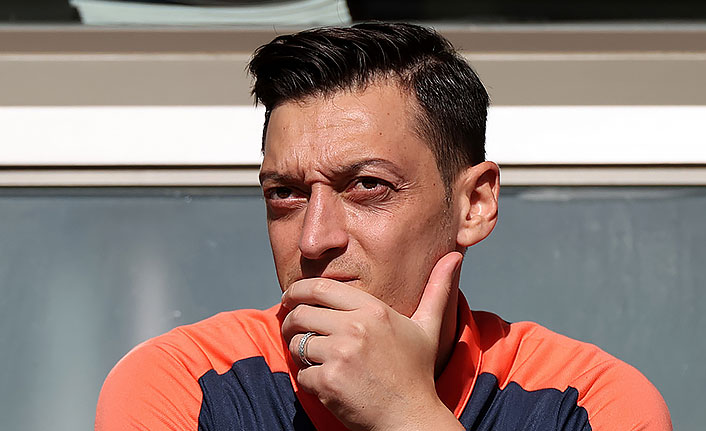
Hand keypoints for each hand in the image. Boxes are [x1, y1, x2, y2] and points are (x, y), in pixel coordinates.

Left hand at [280, 252, 464, 430]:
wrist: (410, 418)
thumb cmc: (416, 372)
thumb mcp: (428, 326)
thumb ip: (437, 289)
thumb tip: (455, 254)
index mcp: (373, 310)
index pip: (320, 287)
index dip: (298, 289)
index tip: (290, 297)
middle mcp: (355, 328)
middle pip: (301, 312)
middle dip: (289, 319)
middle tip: (290, 327)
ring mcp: (340, 355)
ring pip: (297, 343)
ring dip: (298, 351)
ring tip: (312, 357)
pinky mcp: (328, 381)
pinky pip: (301, 374)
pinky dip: (308, 380)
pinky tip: (326, 384)